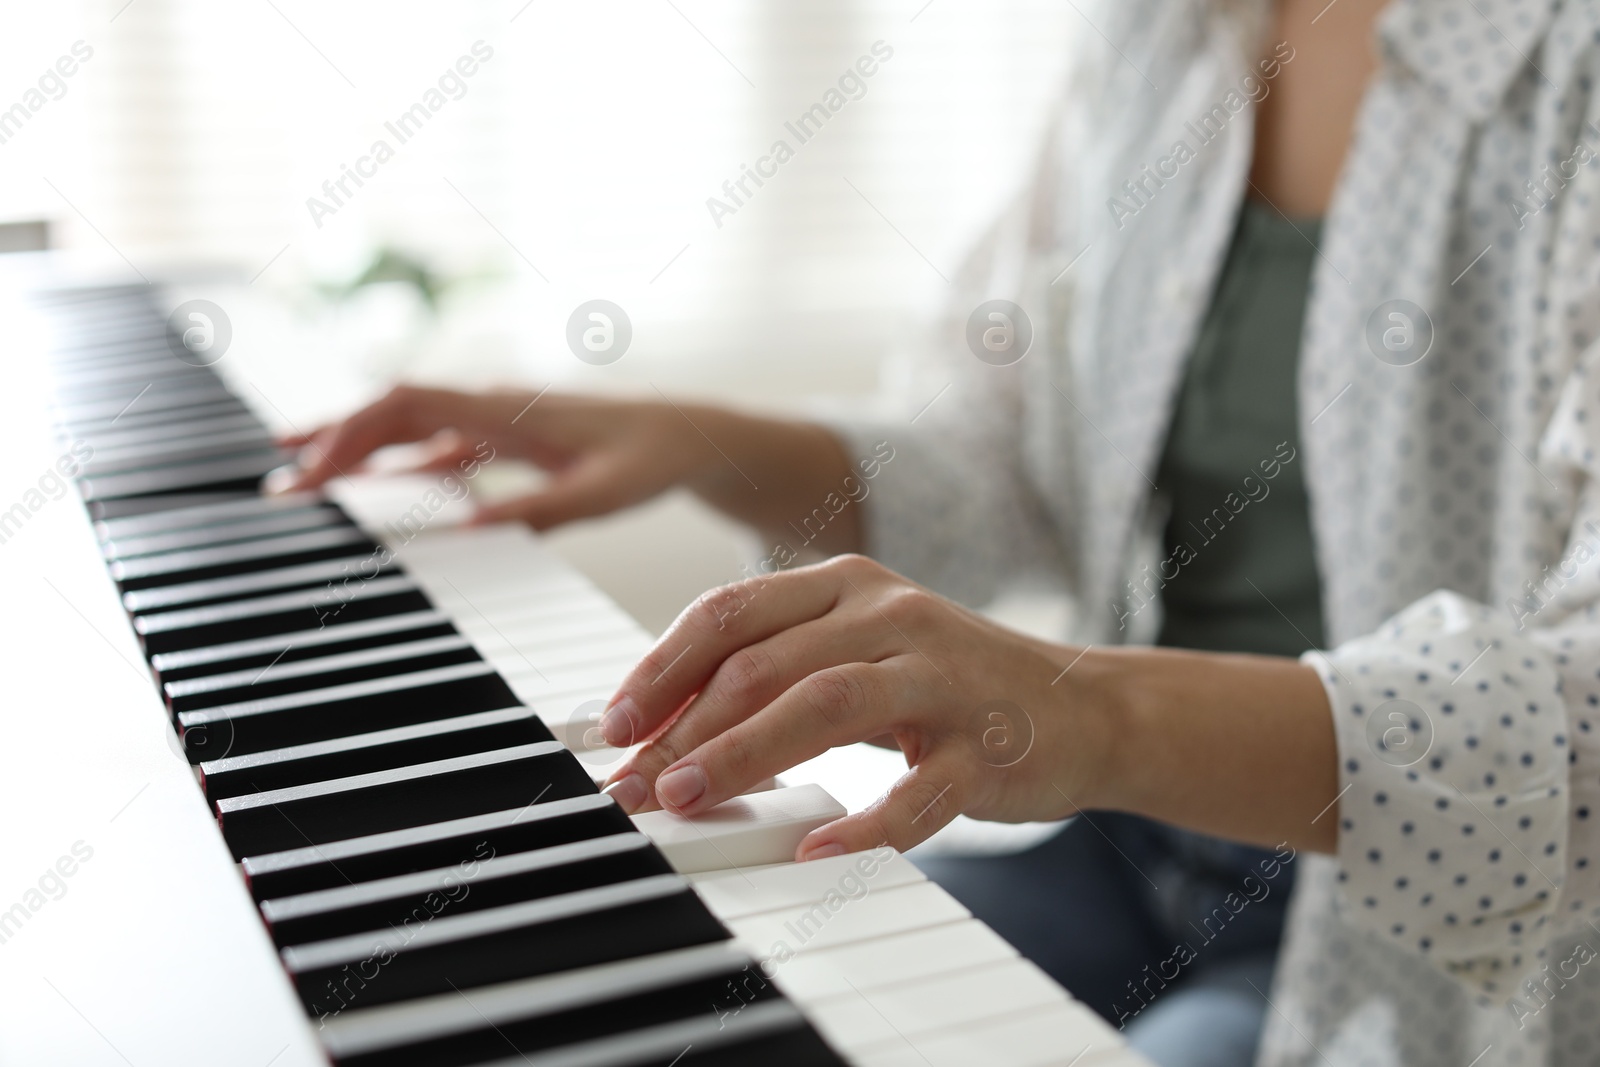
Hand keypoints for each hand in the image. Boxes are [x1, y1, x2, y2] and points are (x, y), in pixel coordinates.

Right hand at [273, 385, 710, 528]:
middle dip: (332, 439)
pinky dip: (393, 458)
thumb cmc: (649, 458)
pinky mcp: (501, 438)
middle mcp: (491, 405)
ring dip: (354, 445)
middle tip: (281, 481)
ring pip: (406, 423)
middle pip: (391, 410)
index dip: (353, 431)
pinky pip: (433, 443)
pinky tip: (368, 480)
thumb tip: (472, 527)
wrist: (684, 435)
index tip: (312, 468)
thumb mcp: (603, 493)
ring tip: (300, 473)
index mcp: (507, 409)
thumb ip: (542, 508)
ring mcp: (493, 420)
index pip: (407, 406)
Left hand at [598, 555, 1112, 858]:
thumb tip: (665, 732)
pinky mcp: (983, 742)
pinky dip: (864, 821)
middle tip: (636, 785)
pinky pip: (916, 787)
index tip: (613, 727)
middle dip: (685, 726)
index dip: (662, 668)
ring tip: (689, 800)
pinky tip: (817, 850)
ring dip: (744, 755)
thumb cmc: (950, 686)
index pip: (730, 612)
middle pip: (764, 662)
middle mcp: (890, 614)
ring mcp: (941, 674)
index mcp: (846, 587)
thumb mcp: (859, 657)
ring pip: (824, 704)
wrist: (1087, 708)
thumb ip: (775, 677)